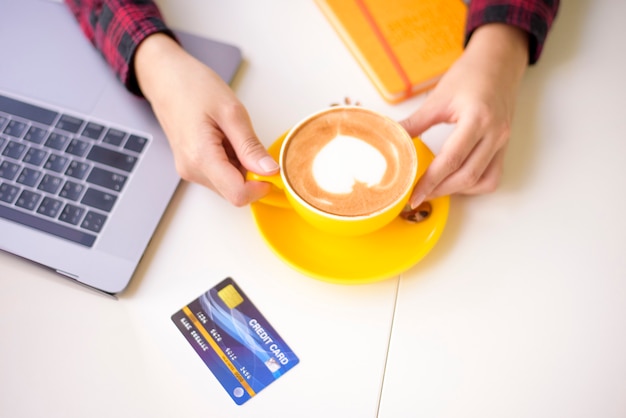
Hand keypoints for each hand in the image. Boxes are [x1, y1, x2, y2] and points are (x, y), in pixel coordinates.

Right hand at [134, 33, 278, 205]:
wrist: (165, 78)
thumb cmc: (193, 87)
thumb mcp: (232, 112)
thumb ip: (250, 146)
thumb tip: (270, 171)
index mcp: (201, 158)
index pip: (238, 195)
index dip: (260, 186)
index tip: (270, 167)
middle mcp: (192, 170)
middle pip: (235, 192)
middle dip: (250, 173)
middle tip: (247, 140)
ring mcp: (189, 170)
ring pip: (229, 184)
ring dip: (240, 166)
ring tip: (230, 135)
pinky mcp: (191, 166)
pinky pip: (220, 175)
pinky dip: (230, 162)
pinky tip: (223, 139)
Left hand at [400, 24, 528, 207]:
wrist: (499, 61)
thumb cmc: (470, 74)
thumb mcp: (438, 98)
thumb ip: (414, 124)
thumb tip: (391, 139)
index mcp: (477, 119)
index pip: (451, 160)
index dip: (430, 182)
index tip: (414, 196)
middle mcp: (494, 134)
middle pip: (468, 176)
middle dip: (441, 190)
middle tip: (418, 196)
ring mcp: (503, 141)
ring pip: (484, 181)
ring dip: (459, 190)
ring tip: (435, 188)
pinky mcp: (504, 145)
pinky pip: (492, 175)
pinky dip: (474, 184)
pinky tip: (456, 179)